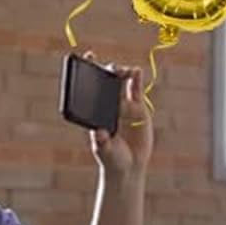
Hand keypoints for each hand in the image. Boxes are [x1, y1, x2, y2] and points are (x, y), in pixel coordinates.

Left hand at [89, 58, 152, 179]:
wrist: (129, 167)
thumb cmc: (111, 158)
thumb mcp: (104, 151)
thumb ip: (101, 141)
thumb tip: (98, 131)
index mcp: (94, 110)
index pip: (89, 85)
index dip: (88, 69)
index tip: (87, 57)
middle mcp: (107, 104)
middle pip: (106, 81)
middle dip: (108, 71)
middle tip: (110, 69)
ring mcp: (123, 104)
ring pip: (121, 83)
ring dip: (122, 73)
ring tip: (126, 71)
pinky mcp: (138, 108)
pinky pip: (136, 90)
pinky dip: (136, 80)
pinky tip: (136, 72)